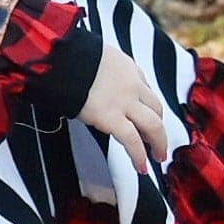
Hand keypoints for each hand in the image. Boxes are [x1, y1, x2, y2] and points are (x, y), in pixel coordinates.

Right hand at [79, 41, 170, 174]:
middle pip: (156, 108)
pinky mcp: (112, 118)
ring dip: (158, 143)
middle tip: (158, 141)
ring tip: (158, 157)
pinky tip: (141, 167)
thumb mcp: (95, 56)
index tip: (146, 117)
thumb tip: (94, 82)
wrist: (64, 59)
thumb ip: (103, 70)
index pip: (145, 89)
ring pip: (153, 125)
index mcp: (127, 68)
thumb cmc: (71, 57)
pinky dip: (139, 156)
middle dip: (159, 127)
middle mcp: (132, 85)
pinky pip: (132, 141)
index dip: (148, 106)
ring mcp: (124, 102)